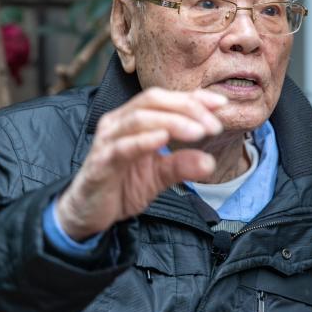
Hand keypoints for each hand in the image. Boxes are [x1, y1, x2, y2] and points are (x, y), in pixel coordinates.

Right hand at [56, 87, 226, 239]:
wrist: (89, 212)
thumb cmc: (120, 186)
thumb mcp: (158, 176)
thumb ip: (181, 166)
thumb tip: (210, 162)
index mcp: (133, 120)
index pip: (166, 99)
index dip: (194, 98)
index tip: (222, 105)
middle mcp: (119, 123)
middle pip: (153, 100)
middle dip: (186, 108)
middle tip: (213, 125)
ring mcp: (108, 141)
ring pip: (139, 119)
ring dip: (172, 122)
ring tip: (198, 132)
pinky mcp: (101, 162)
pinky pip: (122, 147)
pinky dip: (143, 141)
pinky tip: (163, 140)